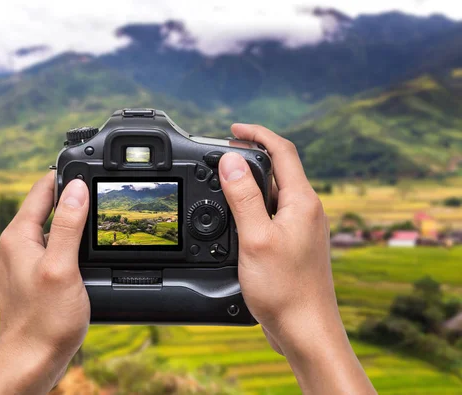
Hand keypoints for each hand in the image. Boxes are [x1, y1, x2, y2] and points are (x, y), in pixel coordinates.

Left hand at [0, 173, 89, 394]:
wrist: (31, 362)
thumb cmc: (43, 321)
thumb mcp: (61, 266)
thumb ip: (68, 225)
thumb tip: (76, 187)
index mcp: (18, 235)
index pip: (42, 188)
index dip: (66, 174)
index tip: (90, 165)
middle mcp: (18, 244)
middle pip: (48, 205)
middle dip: (74, 193)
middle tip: (103, 187)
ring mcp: (26, 261)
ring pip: (54, 226)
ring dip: (75, 218)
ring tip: (101, 212)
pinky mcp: (36, 276)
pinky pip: (56, 246)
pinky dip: (73, 240)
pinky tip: (90, 248)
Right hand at [219, 124, 375, 393]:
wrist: (306, 330)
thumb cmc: (285, 290)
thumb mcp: (255, 238)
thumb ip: (243, 197)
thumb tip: (230, 160)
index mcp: (302, 202)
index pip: (282, 151)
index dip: (257, 134)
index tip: (233, 129)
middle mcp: (308, 210)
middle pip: (281, 168)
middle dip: (253, 154)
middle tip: (224, 152)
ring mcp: (303, 227)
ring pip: (277, 191)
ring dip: (253, 180)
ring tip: (226, 180)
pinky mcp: (296, 244)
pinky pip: (275, 212)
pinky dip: (256, 204)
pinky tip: (238, 216)